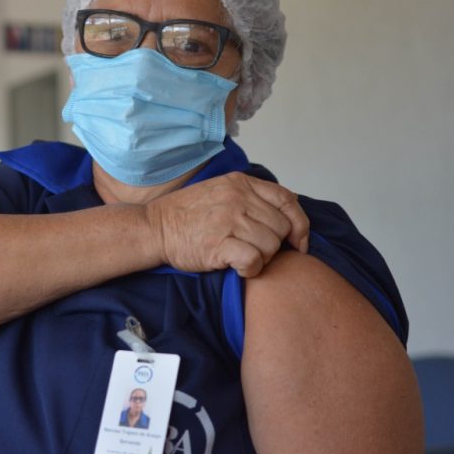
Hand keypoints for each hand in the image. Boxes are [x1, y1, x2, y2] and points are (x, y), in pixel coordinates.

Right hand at [144, 172, 308, 276]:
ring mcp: (228, 220)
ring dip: (261, 258)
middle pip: (281, 227)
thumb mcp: (220, 190)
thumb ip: (251, 195)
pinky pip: (254, 261)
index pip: (287, 200)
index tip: (297, 241)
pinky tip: (238, 268)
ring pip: (271, 246)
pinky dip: (251, 270)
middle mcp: (237, 198)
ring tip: (241, 256)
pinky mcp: (218, 244)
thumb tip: (289, 209)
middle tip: (255, 250)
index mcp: (240, 183)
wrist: (154, 227)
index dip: (300, 224)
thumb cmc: (187, 214)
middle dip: (275, 245)